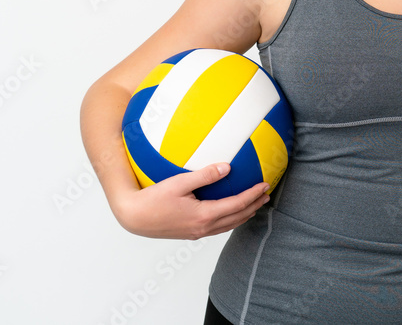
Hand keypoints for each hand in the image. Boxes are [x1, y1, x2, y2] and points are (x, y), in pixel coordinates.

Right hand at [112, 163, 270, 239]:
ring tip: (255, 204)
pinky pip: (218, 227)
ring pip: (229, 225)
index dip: (253, 195)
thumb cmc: (153, 199)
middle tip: (266, 195)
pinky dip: (230, 219)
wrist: (134, 218)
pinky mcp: (191, 233)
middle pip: (237, 217)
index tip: (265, 185)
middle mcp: (204, 227)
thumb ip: (204, 175)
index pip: (237, 205)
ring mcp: (197, 232)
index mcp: (204, 215)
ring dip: (244, 215)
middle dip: (254, 206)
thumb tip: (227, 168)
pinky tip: (230, 211)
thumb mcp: (179, 182)